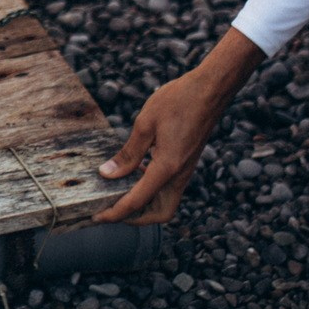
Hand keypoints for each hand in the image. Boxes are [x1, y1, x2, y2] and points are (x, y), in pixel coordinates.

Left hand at [95, 29, 263, 223]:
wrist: (211, 89)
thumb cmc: (179, 101)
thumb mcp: (145, 124)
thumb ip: (127, 153)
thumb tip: (107, 174)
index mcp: (167, 168)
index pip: (137, 202)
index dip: (115, 213)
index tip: (96, 217)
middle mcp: (179, 175)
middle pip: (159, 213)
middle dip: (135, 218)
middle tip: (111, 209)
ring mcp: (185, 170)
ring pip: (165, 201)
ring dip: (144, 204)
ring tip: (118, 191)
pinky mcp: (186, 162)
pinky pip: (168, 186)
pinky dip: (151, 188)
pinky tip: (135, 170)